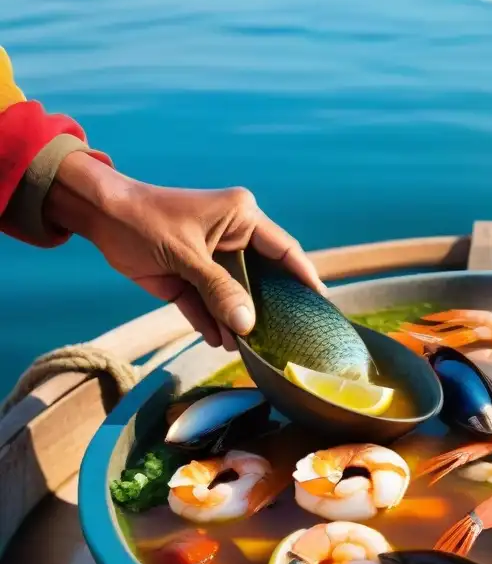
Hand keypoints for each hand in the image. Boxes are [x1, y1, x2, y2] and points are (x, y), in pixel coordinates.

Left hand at [44, 151, 326, 349]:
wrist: (98, 217)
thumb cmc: (143, 219)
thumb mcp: (185, 255)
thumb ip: (218, 290)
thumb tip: (247, 324)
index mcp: (242, 217)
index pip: (284, 250)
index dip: (304, 276)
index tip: (321, 303)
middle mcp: (232, 238)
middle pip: (261, 278)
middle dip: (266, 307)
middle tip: (285, 335)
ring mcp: (211, 261)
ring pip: (233, 296)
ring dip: (236, 320)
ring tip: (244, 346)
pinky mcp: (189, 279)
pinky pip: (207, 304)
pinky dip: (211, 322)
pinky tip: (219, 340)